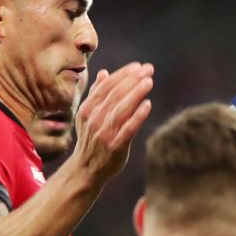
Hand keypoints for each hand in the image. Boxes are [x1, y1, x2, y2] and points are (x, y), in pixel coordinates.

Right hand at [66, 63, 154, 185]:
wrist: (86, 170)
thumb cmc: (91, 139)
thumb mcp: (88, 116)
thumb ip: (96, 94)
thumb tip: (104, 72)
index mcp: (87, 109)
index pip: (106, 87)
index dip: (123, 74)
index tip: (138, 66)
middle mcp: (94, 119)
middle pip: (115, 95)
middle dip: (133, 80)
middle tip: (149, 69)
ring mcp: (104, 133)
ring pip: (121, 109)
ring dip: (136, 93)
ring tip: (149, 81)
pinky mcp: (116, 146)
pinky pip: (128, 128)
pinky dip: (138, 116)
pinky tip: (148, 104)